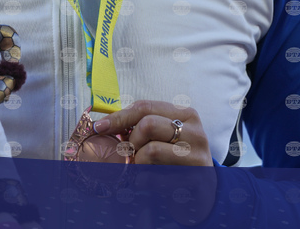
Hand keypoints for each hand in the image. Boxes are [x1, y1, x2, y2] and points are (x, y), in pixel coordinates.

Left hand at [94, 100, 216, 225]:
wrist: (200, 194)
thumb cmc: (174, 161)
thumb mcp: (161, 138)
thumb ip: (140, 127)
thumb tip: (104, 124)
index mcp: (185, 114)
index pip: (145, 107)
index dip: (118, 117)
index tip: (99, 127)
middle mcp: (195, 132)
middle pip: (147, 125)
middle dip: (131, 141)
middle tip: (131, 154)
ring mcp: (198, 156)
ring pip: (151, 150)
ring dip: (137, 162)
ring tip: (141, 168)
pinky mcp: (196, 179)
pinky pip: (157, 177)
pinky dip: (144, 180)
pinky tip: (146, 181)